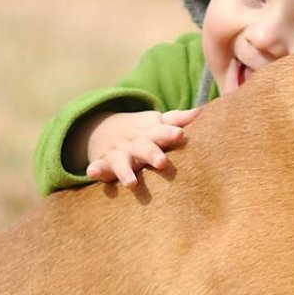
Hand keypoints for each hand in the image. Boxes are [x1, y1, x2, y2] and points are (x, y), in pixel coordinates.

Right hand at [78, 108, 202, 186]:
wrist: (105, 129)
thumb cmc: (144, 131)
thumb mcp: (157, 123)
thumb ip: (177, 120)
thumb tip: (201, 112)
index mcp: (151, 132)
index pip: (162, 131)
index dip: (170, 132)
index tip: (180, 134)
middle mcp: (135, 143)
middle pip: (144, 147)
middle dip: (152, 154)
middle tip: (162, 162)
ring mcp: (119, 153)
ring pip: (122, 162)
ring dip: (125, 171)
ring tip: (131, 182)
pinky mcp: (104, 163)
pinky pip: (99, 167)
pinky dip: (95, 170)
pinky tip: (92, 173)